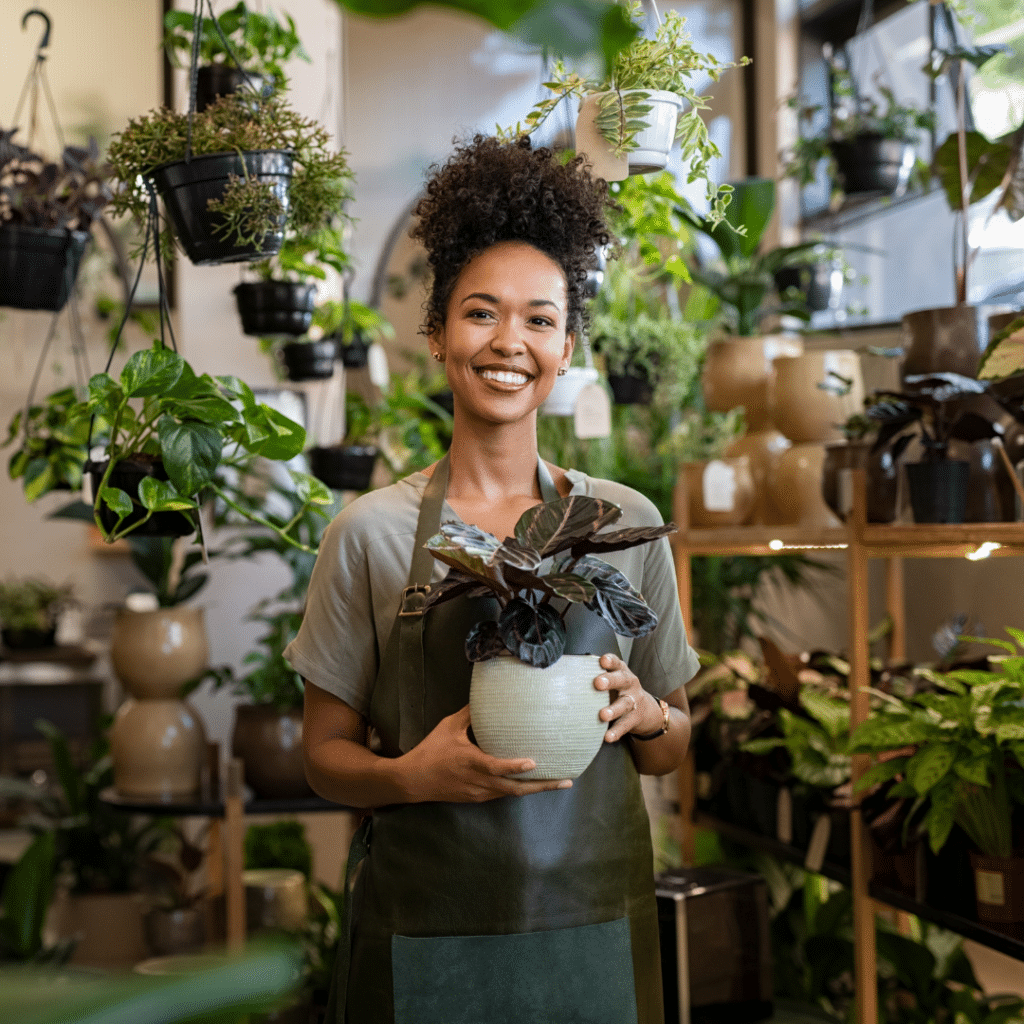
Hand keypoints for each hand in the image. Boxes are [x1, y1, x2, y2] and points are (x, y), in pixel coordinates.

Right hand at [401, 706, 572, 802]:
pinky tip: (532, 783)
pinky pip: (502, 793)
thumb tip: (487, 698)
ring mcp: (479, 793)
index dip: (515, 767)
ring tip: (558, 782)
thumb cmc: (431, 750)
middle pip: (515, 788)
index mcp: (471, 762)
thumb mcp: (449, 727)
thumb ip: (470, 714)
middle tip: (566, 781)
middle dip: (542, 786)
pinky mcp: (477, 798)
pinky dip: (519, 788)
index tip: (534, 763)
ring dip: (535, 789)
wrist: (413, 780)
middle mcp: (478, 781)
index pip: (496, 767)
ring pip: (511, 793)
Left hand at [594, 653, 661, 741]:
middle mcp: (629, 684)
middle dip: (610, 681)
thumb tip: (566, 674)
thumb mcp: (612, 679)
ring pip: (625, 704)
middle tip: (598, 683)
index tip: (602, 660)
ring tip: (603, 715)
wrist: (645, 709)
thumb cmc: (619, 690)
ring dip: (613, 709)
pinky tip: (608, 736)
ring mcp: (634, 701)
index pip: (616, 663)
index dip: (610, 661)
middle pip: (622, 680)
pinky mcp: (635, 718)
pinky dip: (616, 731)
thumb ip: (595, 675)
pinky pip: (625, 725)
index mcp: (621, 671)